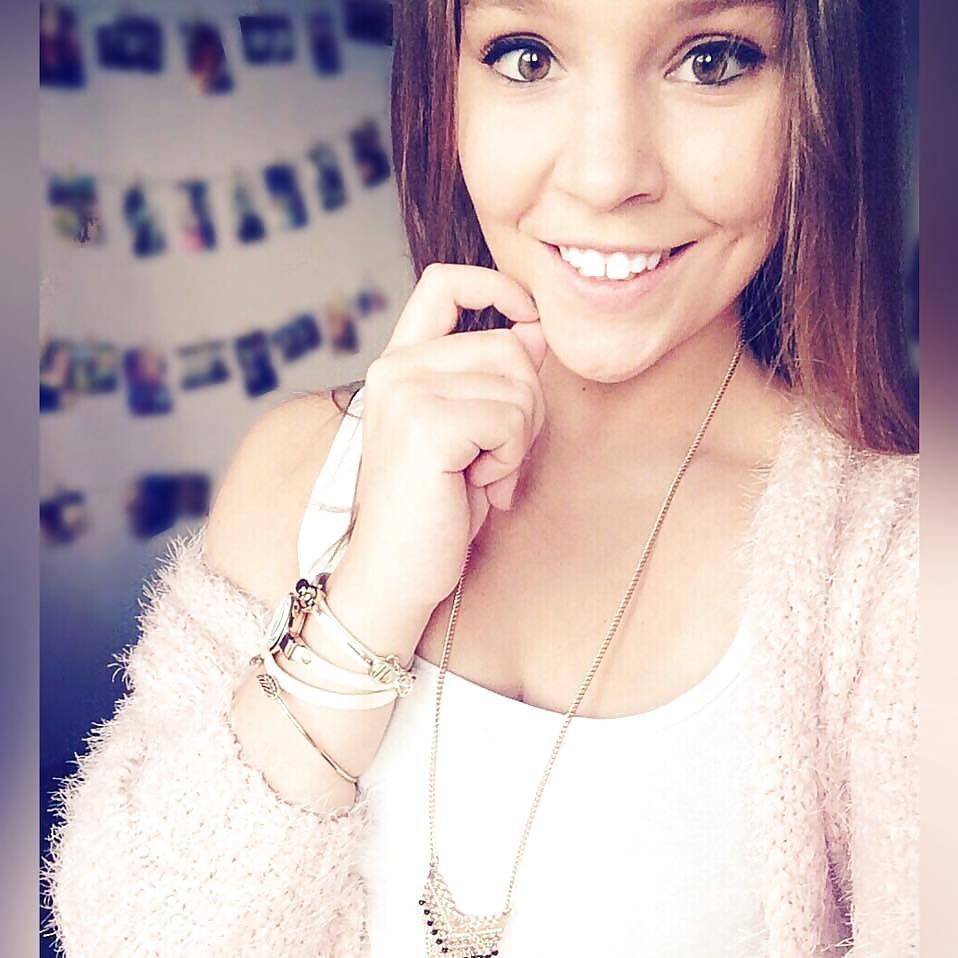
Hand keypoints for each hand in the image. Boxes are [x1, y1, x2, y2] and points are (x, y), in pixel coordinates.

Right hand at [328, 263, 546, 639]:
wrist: (396, 573)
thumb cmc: (435, 508)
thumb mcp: (472, 434)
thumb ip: (495, 378)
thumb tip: (536, 330)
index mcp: (401, 364)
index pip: (445, 283)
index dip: (497, 286)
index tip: (529, 318)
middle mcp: (396, 367)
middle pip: (511, 346)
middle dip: (526, 406)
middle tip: (496, 459)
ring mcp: (406, 391)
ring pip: (519, 382)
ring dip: (519, 439)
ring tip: (481, 475)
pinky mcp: (425, 423)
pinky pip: (511, 419)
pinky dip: (510, 459)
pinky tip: (477, 487)